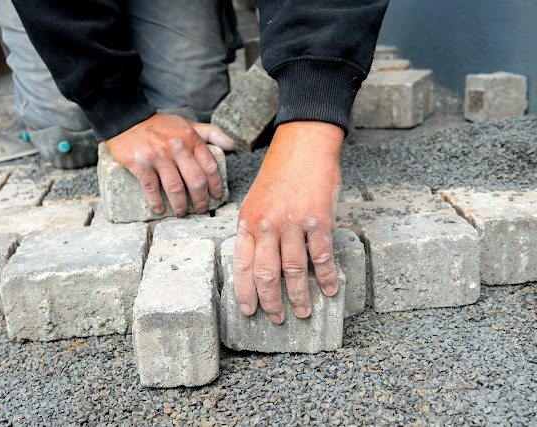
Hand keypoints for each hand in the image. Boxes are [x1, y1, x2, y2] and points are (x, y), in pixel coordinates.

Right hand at [105, 113, 234, 215]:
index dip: (216, 185)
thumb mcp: (187, 124)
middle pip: (195, 181)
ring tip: (182, 212)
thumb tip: (232, 145)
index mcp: (191, 139)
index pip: (210, 166)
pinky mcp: (140, 164)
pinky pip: (151, 188)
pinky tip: (160, 208)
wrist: (127, 120)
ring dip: (180, 205)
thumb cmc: (160, 125)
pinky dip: (156, 202)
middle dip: (201, 200)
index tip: (216, 196)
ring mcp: (158, 156)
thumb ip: (211, 133)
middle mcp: (177, 147)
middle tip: (201, 209)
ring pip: (175, 188)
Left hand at [233, 121, 343, 323]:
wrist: (304, 144)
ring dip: (299, 296)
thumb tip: (257, 262)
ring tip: (303, 312)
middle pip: (266, 274)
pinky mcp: (319, 221)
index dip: (245, 292)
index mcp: (249, 221)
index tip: (249, 310)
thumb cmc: (279, 172)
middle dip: (271, 302)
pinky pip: (322, 257)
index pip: (242, 265)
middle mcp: (268, 225)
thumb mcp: (255, 199)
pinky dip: (327, 277)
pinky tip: (329, 290)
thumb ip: (254, 229)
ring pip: (294, 271)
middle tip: (276, 319)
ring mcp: (293, 224)